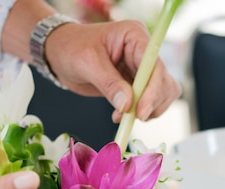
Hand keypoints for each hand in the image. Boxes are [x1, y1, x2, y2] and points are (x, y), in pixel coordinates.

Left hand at [45, 20, 181, 122]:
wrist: (60, 54)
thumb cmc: (71, 48)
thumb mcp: (87, 63)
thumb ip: (109, 84)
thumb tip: (127, 106)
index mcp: (134, 36)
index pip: (154, 65)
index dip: (152, 90)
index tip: (140, 112)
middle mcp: (143, 51)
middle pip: (164, 82)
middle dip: (151, 103)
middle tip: (130, 117)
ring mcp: (141, 68)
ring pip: (162, 94)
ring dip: (148, 110)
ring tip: (122, 116)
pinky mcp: (136, 84)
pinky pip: (150, 102)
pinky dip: (140, 113)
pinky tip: (120, 114)